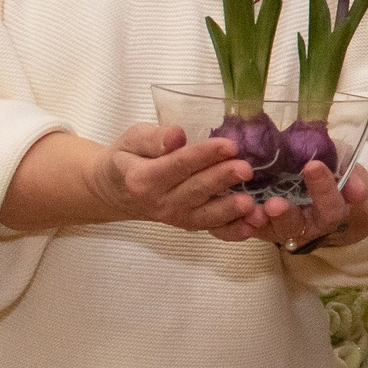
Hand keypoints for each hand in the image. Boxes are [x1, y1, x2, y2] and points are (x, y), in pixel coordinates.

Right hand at [84, 123, 286, 237]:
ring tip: (251, 203)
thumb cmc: (128, 158)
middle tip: (246, 169)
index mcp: (143, 178)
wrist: (116, 191)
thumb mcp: (132, 140)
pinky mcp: (188, 224)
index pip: (178, 165)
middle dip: (222, 180)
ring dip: (229, 210)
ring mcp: (175, 217)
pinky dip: (231, 231)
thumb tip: (176, 136)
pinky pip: (211, 230)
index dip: (204, 156)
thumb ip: (153, 138)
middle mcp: (160, 202)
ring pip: (205, 215)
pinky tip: (251, 227)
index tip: (229, 145)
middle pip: (195, 190)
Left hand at [246, 160, 367, 252]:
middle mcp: (307, 226)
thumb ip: (350, 175)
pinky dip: (241, 221)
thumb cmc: (330, 171)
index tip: (313, 166)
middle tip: (274, 203)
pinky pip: (250, 228)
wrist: (312, 183)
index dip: (324, 190)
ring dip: (260, 221)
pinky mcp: (261, 226)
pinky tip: (232, 207)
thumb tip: (358, 192)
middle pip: (297, 226)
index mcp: (331, 211)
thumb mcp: (343, 166)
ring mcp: (282, 228)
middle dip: (286, 215)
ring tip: (250, 209)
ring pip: (271, 230)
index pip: (331, 207)